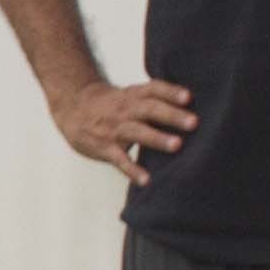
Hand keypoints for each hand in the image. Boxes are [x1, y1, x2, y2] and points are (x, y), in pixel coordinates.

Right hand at [51, 79, 196, 186]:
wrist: (74, 108)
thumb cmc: (116, 103)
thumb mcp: (133, 94)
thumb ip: (158, 98)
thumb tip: (196, 104)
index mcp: (134, 95)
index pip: (154, 89)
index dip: (170, 91)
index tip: (189, 97)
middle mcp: (126, 109)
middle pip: (149, 109)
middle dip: (172, 115)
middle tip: (194, 122)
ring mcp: (114, 128)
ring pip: (136, 131)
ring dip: (157, 138)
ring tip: (177, 145)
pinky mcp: (105, 148)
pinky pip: (119, 159)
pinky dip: (132, 170)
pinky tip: (146, 180)